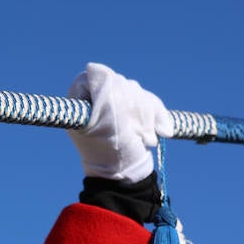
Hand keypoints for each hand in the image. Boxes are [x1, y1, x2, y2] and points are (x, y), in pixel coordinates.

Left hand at [67, 63, 171, 182]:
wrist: (127, 176)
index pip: (97, 75)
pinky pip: (149, 100)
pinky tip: (162, 131)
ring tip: (145, 138)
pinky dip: (157, 116)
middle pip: (120, 83)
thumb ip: (103, 92)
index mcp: (80, 100)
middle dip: (133, 108)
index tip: (116, 111)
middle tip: (134, 132)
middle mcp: (94, 99)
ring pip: (137, 91)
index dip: (112, 90)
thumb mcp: (106, 122)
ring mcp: (114, 104)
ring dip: (145, 116)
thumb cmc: (112, 152)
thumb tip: (95, 68)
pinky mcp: (131, 111)